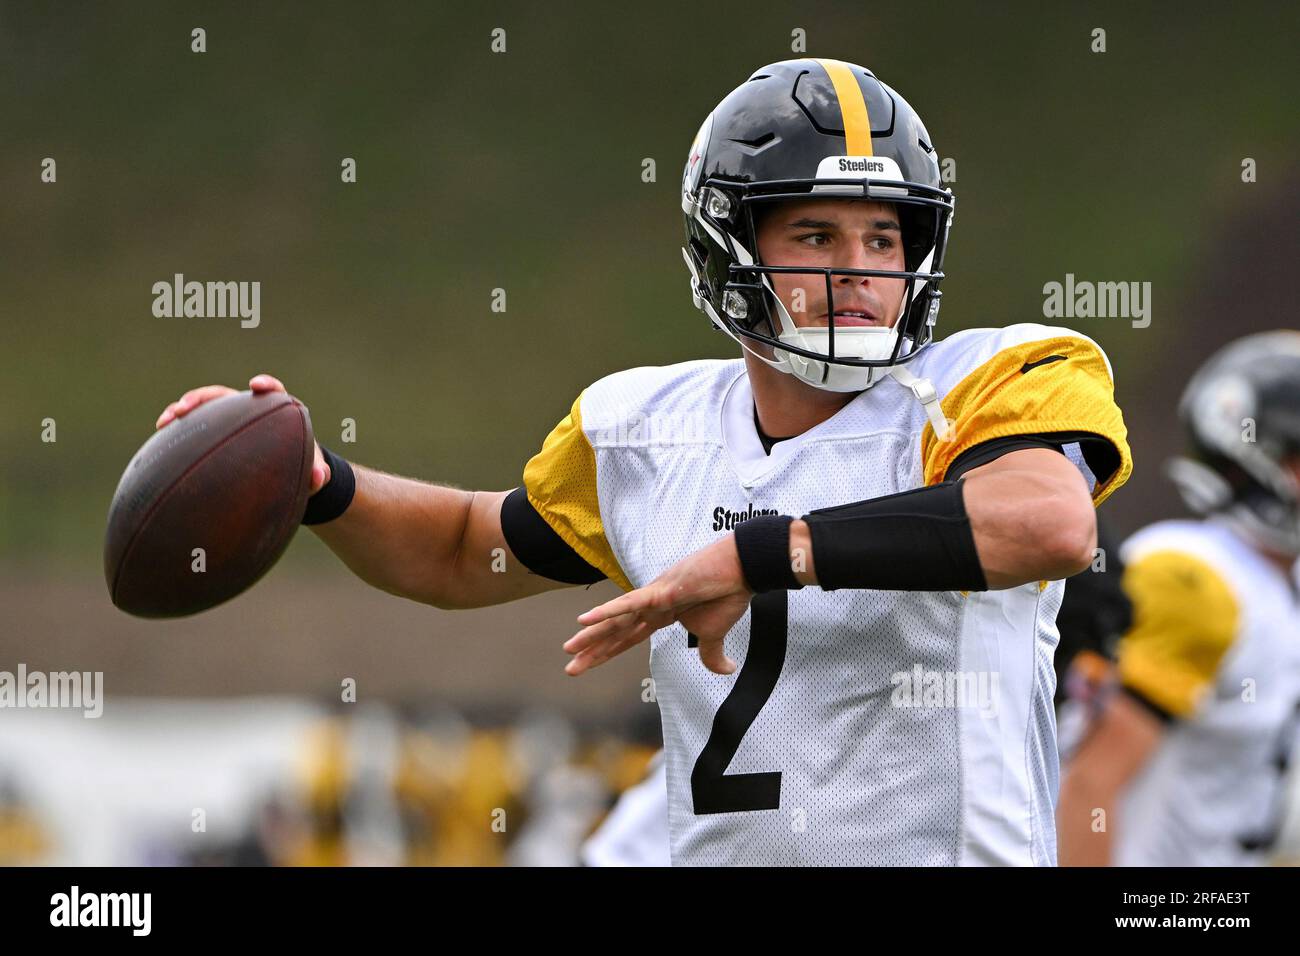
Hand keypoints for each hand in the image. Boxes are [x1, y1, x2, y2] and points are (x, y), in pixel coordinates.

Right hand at [154, 374, 328, 492]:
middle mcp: (250, 411)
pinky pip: (195, 426)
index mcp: (277, 413)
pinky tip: (160, 437)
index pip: (273, 392)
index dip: (266, 385)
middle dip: (203, 398)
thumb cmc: (303, 468)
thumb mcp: (312, 474)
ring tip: (165, 421)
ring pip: (203, 408)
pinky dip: (178, 429)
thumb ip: (318, 473)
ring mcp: (230, 420)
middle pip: (224, 396)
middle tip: (185, 407)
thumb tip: (321, 479)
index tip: (257, 386)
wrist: (287, 474)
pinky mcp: (215, 432)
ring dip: (182, 409)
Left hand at [563, 535, 753, 675]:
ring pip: (616, 619)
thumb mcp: (715, 634)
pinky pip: (630, 603)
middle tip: (570, 666)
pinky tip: (585, 619)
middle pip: (616, 632)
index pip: (628, 638)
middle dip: (593, 650)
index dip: (608, 651)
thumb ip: (712, 653)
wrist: (742, 571)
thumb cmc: (728, 595)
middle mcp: (651, 606)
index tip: (587, 664)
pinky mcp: (660, 591)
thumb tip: (727, 671)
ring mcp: (653, 597)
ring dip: (591, 634)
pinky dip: (607, 611)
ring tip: (569, 648)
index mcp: (661, 616)